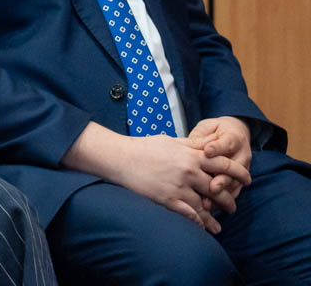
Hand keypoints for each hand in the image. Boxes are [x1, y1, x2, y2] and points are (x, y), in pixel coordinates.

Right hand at [62, 122, 249, 233]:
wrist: (121, 158)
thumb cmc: (145, 147)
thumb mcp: (171, 141)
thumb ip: (192, 144)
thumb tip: (210, 143)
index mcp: (192, 155)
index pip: (224, 165)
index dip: (239, 173)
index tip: (247, 180)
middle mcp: (189, 171)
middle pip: (218, 188)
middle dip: (228, 200)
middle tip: (232, 207)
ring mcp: (178, 186)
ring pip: (204, 206)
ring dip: (214, 217)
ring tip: (218, 226)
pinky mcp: (167, 199)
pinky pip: (188, 214)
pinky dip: (197, 222)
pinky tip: (201, 228)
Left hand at [187, 116, 251, 212]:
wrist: (233, 133)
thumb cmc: (215, 130)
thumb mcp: (207, 128)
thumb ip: (200, 137)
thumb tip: (190, 144)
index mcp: (234, 138)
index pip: (227, 143)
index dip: (218, 147)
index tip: (208, 151)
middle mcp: (241, 155)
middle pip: (234, 168)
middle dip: (223, 179)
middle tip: (212, 187)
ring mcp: (242, 169)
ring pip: (234, 183)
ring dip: (222, 195)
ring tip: (208, 203)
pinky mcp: (239, 180)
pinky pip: (233, 192)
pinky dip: (223, 201)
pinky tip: (211, 208)